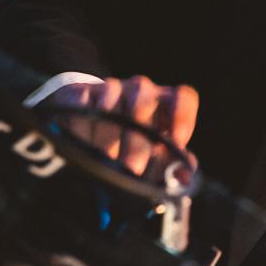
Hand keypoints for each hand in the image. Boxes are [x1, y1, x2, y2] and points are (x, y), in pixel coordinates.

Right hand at [44, 75, 198, 177]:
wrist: (88, 118)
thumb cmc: (132, 139)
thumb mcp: (154, 151)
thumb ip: (170, 164)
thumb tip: (184, 177)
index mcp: (166, 100)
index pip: (183, 98)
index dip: (182, 118)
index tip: (176, 143)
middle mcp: (141, 89)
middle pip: (143, 107)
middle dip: (137, 143)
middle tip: (132, 170)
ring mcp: (111, 88)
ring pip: (111, 109)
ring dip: (108, 141)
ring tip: (107, 165)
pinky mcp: (81, 93)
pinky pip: (83, 109)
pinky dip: (83, 133)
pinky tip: (83, 151)